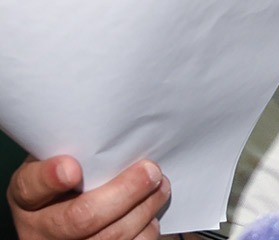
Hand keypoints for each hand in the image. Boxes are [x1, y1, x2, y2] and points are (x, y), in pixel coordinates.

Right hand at [7, 155, 168, 239]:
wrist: (72, 215)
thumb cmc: (70, 183)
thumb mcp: (61, 163)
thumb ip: (78, 153)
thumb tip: (116, 137)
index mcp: (28, 198)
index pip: (31, 187)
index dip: (50, 178)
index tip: (72, 168)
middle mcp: (40, 230)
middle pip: (81, 217)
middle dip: (124, 192)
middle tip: (151, 170)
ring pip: (110, 237)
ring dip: (144, 209)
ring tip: (160, 186)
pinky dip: (146, 229)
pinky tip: (151, 211)